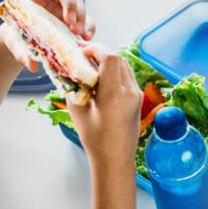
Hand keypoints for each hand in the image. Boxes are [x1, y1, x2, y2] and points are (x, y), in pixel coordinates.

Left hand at [2, 0, 95, 71]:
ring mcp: (64, 5)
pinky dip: (89, 26)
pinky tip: (86, 37)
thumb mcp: (15, 42)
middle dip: (69, 4)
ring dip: (80, 15)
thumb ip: (20, 50)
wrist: (24, 41)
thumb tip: (31, 64)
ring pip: (78, 1)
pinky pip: (86, 17)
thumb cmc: (16, 35)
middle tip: (69, 21)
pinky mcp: (75, 17)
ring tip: (77, 31)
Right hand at [67, 44, 142, 164]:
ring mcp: (137, 95)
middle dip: (101, 53)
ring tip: (92, 66)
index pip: (110, 58)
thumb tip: (69, 69)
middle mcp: (130, 91)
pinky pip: (128, 77)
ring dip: (109, 62)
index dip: (96, 49)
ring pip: (125, 66)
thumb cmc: (95, 139)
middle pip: (118, 59)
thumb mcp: (77, 111)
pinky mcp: (138, 99)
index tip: (82, 51)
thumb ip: (73, 86)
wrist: (115, 159)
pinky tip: (102, 79)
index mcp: (114, 94)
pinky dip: (116, 72)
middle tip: (85, 56)